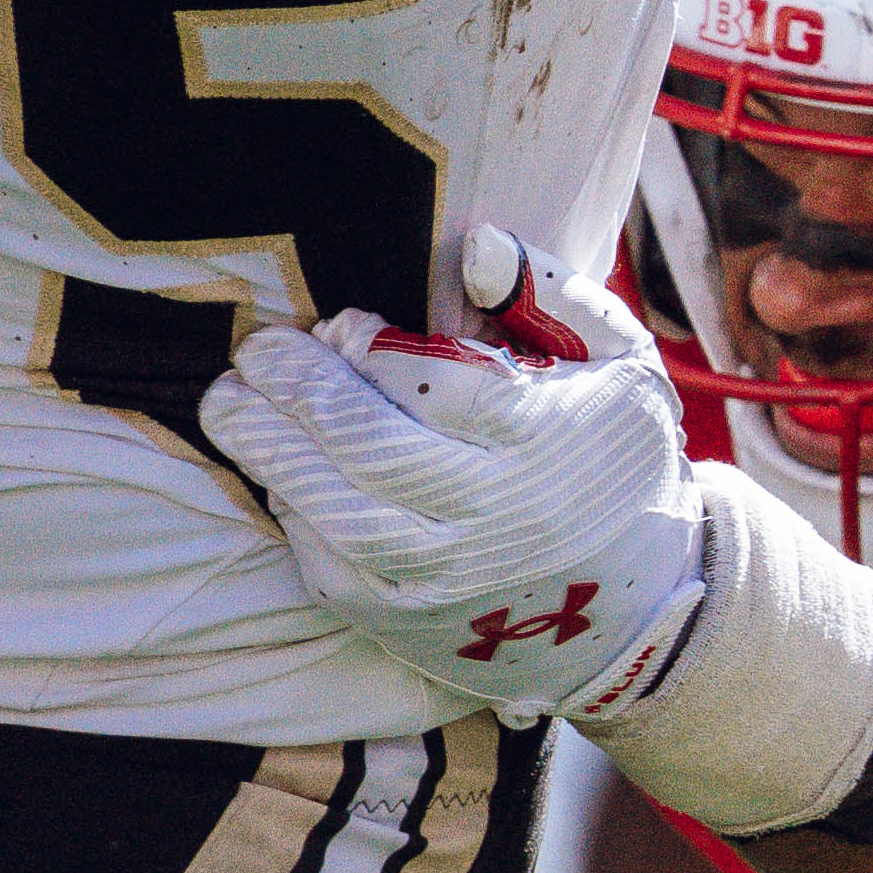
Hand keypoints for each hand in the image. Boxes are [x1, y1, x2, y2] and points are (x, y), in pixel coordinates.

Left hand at [201, 229, 708, 724]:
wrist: (643, 614)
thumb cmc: (620, 464)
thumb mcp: (620, 364)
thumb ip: (552, 295)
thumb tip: (473, 247)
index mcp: (543, 441)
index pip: (436, 386)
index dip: (371, 349)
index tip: (341, 325)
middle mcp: (492, 517)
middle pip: (369, 447)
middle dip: (297, 392)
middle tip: (253, 353)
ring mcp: (446, 581)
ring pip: (335, 513)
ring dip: (270, 453)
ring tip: (229, 405)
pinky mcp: (411, 625)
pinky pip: (331, 568)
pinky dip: (297, 517)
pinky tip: (281, 474)